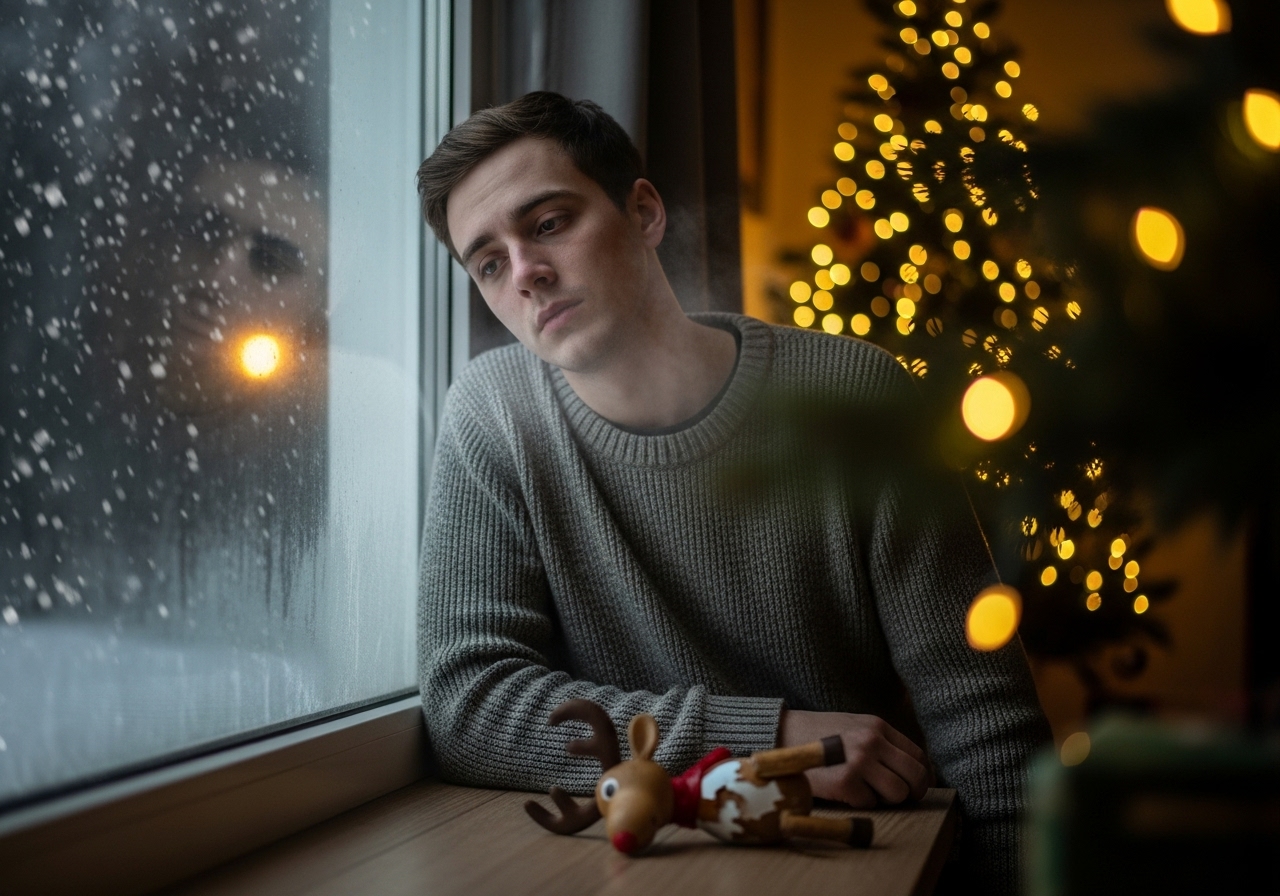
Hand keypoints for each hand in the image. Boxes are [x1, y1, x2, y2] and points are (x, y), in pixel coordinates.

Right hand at [778, 709, 933, 807]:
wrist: (783, 734)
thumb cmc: (820, 734)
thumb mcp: (855, 726)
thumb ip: (882, 742)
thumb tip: (912, 771)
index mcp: (877, 726)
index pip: (918, 755)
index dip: (922, 775)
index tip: (916, 786)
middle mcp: (871, 742)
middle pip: (916, 775)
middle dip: (913, 791)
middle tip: (902, 797)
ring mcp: (859, 762)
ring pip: (898, 793)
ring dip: (886, 798)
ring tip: (868, 791)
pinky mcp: (845, 782)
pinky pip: (870, 803)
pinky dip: (861, 802)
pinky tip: (845, 790)